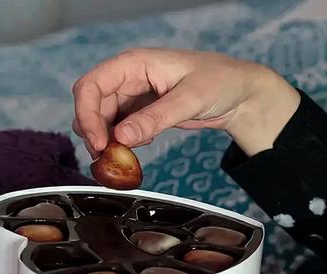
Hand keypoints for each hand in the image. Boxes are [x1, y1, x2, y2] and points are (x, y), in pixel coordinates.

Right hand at [71, 48, 300, 157]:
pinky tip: (142, 143)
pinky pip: (116, 129)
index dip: (87, 114)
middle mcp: (126, 78)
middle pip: (90, 105)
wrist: (239, 94)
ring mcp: (130, 96)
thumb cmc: (220, 82)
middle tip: (107, 156)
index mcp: (133, 64)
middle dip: (94, 132)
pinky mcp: (137, 112)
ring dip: (105, 140)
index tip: (98, 142)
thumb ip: (154, 118)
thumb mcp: (190, 99)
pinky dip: (120, 142)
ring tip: (126, 152)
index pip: (90, 86)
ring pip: (99, 119)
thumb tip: (120, 137)